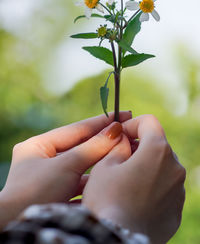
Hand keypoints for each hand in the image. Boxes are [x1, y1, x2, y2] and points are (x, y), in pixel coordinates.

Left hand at [0, 111, 130, 229]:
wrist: (19, 228)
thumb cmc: (37, 192)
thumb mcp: (66, 165)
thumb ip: (92, 148)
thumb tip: (116, 131)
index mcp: (38, 146)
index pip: (76, 129)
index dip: (100, 122)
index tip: (121, 114)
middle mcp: (42, 160)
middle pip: (79, 146)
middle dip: (102, 142)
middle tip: (126, 132)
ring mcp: (50, 178)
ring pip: (81, 165)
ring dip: (100, 161)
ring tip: (123, 153)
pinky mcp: (57, 195)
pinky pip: (79, 182)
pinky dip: (94, 180)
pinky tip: (110, 175)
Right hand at [82, 115, 185, 243]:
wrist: (117, 241)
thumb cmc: (107, 199)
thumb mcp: (105, 165)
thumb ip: (118, 145)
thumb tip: (124, 138)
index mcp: (158, 150)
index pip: (149, 122)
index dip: (132, 124)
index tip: (119, 133)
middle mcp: (175, 167)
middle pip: (158, 144)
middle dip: (139, 145)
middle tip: (118, 155)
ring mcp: (178, 190)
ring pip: (162, 166)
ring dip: (146, 165)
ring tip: (125, 178)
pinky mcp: (176, 209)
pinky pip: (165, 187)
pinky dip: (152, 184)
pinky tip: (134, 196)